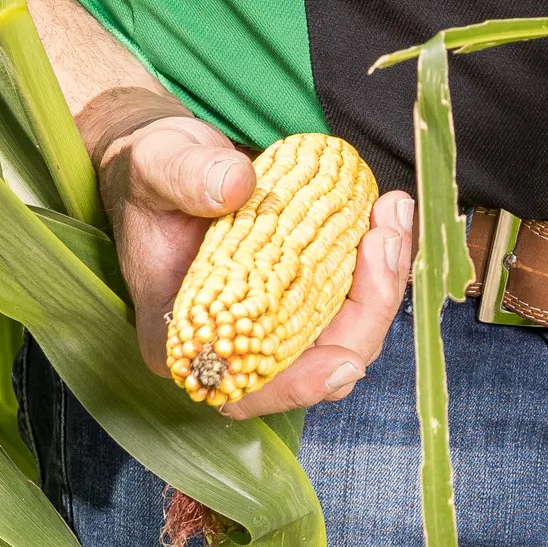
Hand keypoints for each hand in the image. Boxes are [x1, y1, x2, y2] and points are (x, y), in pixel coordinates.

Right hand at [92, 101, 416, 417]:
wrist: (173, 157)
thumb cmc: (154, 171)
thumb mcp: (158, 163)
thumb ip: (189, 176)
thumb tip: (236, 186)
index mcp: (184, 339)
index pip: (245, 390)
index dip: (297, 385)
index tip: (341, 361)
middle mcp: (234, 342)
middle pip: (315, 361)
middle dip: (365, 309)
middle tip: (384, 239)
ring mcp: (274, 319)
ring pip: (344, 331)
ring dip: (382, 282)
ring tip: (393, 217)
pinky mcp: (301, 291)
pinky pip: (351, 296)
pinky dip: (377, 264)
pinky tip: (389, 219)